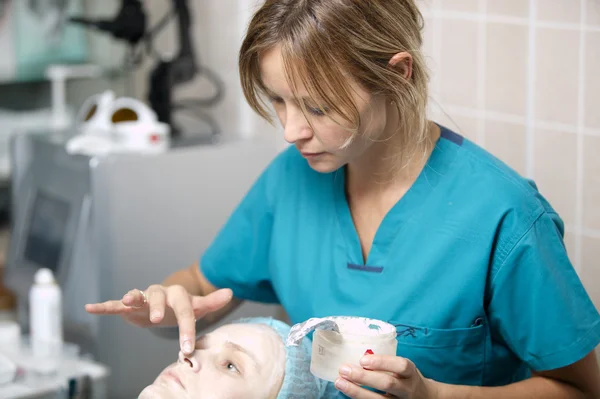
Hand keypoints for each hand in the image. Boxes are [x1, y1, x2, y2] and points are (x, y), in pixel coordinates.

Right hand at [85, 285, 232, 354]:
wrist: (166, 305)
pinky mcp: (128, 306)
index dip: (186, 328)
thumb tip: (231, 291)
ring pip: (137, 295)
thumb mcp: (197, 307)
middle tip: (157, 319)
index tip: (187, 347)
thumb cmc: (182, 307)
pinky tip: (90, 308)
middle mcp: (159, 293)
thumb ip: (212, 302)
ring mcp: (143, 298)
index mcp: (178, 296)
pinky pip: (115, 305)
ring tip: (126, 300)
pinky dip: (104, 306)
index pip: (184, 311)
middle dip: (158, 307)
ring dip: (132, 297)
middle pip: (159, 297)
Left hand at [335, 354, 439, 398]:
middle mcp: (407, 389)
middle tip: (344, 370)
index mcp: (410, 373)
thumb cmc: (406, 379)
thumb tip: (356, 359)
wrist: (424, 398)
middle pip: (387, 383)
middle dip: (364, 377)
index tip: (362, 360)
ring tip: (340, 383)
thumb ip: (386, 364)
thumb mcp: (402, 369)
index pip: (401, 366)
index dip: (382, 362)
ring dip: (357, 391)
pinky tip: (348, 394)